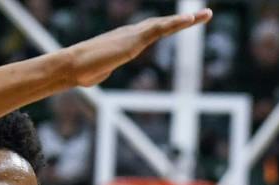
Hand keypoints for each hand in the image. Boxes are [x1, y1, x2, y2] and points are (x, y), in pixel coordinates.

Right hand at [62, 8, 209, 88]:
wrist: (72, 66)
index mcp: (128, 40)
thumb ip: (101, 69)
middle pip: (164, 24)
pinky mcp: (135, 39)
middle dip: (185, 20)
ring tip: (205, 15)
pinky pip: (159, 28)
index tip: (185, 22)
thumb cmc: (82, 71)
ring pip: (165, 24)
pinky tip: (189, 19)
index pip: (154, 31)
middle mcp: (133, 33)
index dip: (170, 26)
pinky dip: (175, 23)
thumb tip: (92, 76)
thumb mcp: (97, 72)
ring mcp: (134, 35)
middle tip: (205, 14)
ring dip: (186, 20)